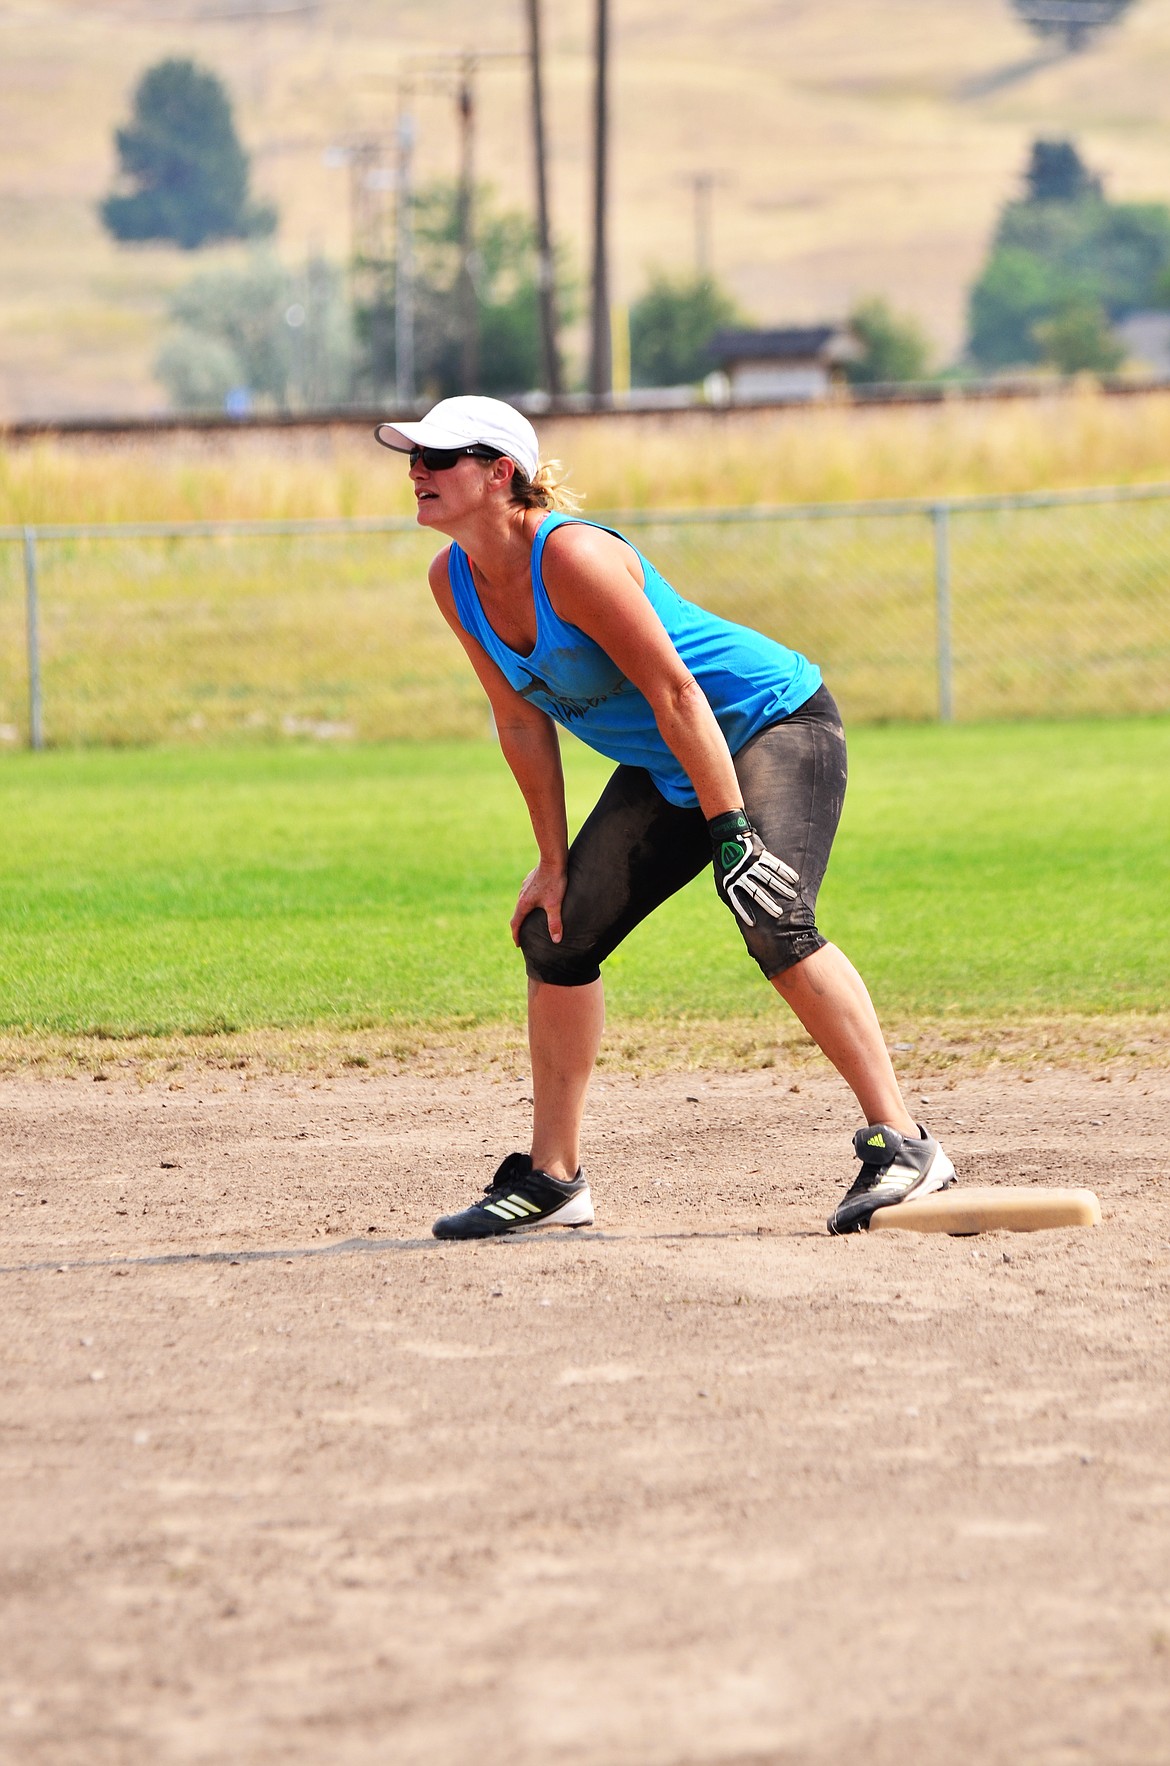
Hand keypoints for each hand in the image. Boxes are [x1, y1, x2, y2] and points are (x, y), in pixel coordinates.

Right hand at [510, 859, 568, 945]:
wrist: (553, 859)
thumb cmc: (554, 882)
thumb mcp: (555, 904)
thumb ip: (555, 923)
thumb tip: (556, 940)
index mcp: (524, 904)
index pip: (516, 923)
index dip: (516, 935)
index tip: (518, 944)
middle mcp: (521, 895)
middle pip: (518, 914)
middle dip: (520, 925)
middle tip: (524, 935)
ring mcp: (525, 887)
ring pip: (522, 903)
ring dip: (525, 913)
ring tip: (531, 919)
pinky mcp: (531, 880)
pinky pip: (528, 894)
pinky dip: (530, 903)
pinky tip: (538, 902)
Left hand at [709, 809, 798, 928]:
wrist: (727, 836)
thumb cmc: (725, 863)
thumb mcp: (722, 880)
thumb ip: (730, 894)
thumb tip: (739, 912)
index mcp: (730, 882)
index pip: (737, 901)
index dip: (744, 913)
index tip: (753, 924)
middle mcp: (741, 873)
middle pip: (756, 892)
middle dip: (768, 904)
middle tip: (778, 914)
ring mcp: (751, 863)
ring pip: (769, 878)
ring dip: (782, 888)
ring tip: (792, 897)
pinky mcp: (760, 853)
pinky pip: (775, 864)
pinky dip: (786, 872)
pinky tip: (795, 879)